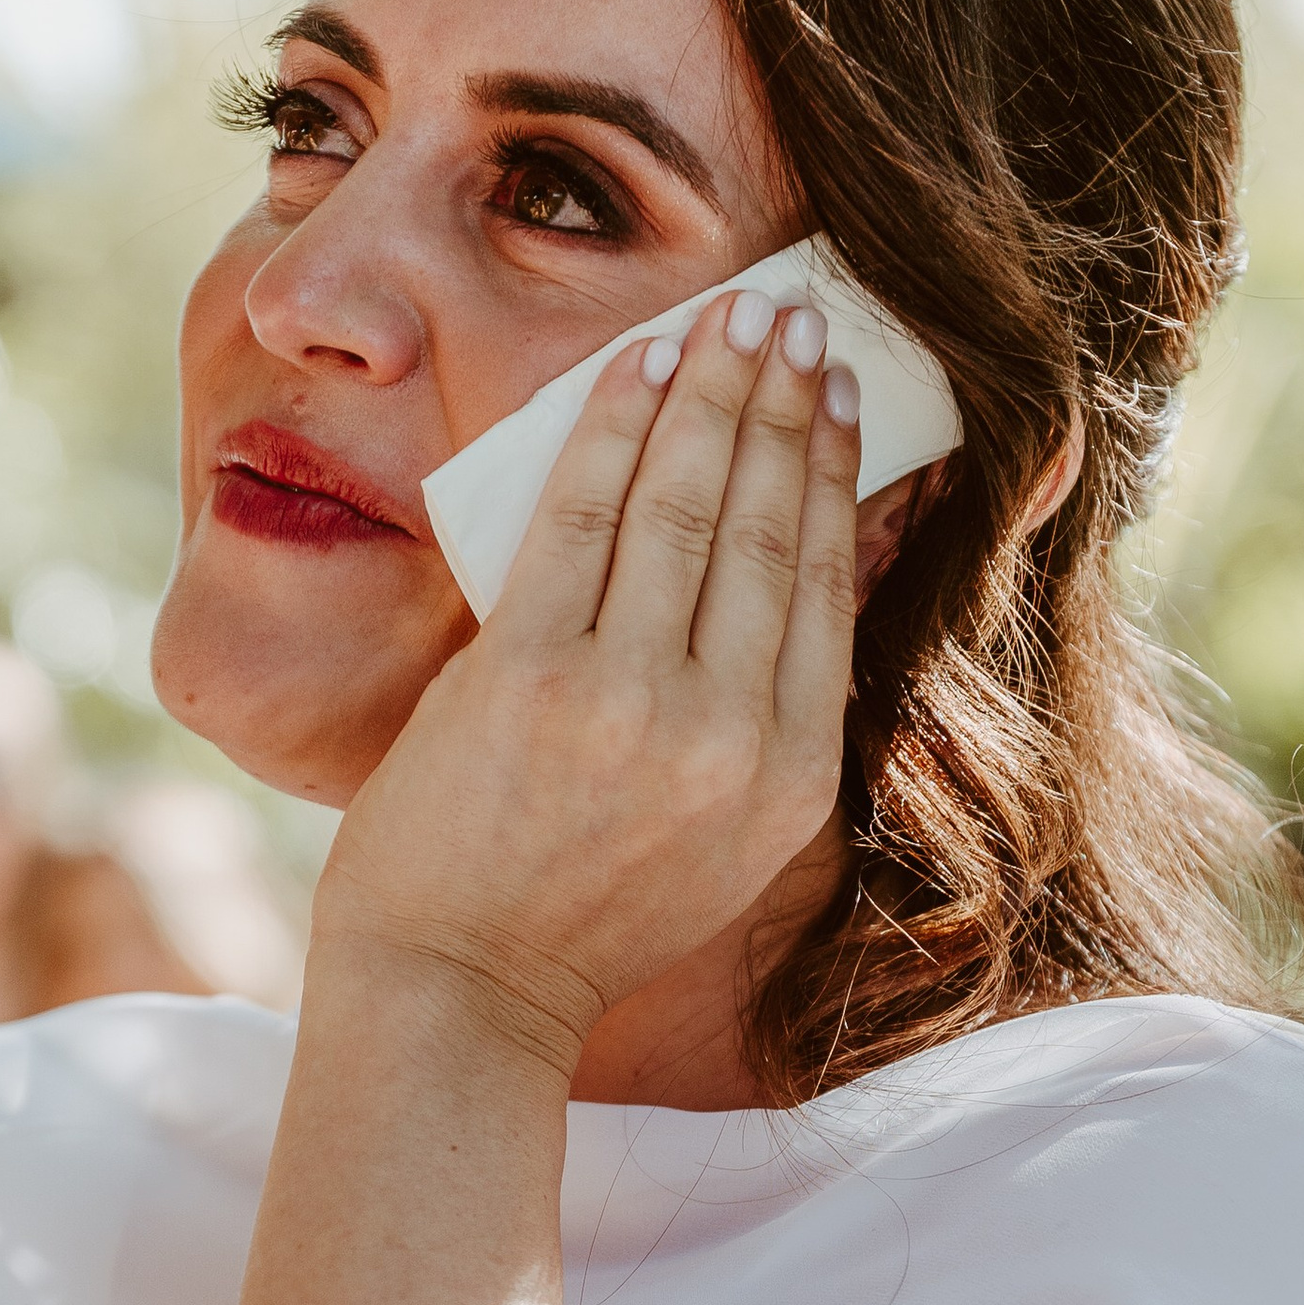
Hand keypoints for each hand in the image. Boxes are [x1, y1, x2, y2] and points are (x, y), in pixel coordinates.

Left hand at [315, 286, 861, 1065]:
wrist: (459, 989)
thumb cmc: (577, 910)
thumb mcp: (720, 835)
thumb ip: (763, 718)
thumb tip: (810, 565)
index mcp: (789, 779)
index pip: (825, 586)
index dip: (837, 471)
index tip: (844, 389)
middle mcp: (730, 737)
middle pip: (769, 528)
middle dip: (787, 403)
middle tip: (798, 315)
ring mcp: (632, 703)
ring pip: (692, 506)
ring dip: (717, 390)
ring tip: (735, 315)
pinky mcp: (534, 676)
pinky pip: (587, 515)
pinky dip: (616, 424)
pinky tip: (643, 361)